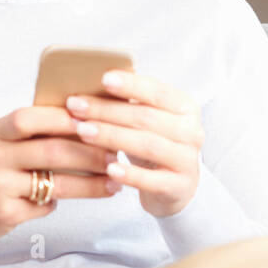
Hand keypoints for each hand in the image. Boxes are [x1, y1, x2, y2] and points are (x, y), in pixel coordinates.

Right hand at [0, 104, 124, 248]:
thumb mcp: (3, 141)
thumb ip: (34, 131)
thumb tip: (88, 117)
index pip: (30, 118)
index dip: (63, 118)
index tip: (95, 120)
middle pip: (51, 151)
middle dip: (89, 154)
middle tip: (116, 156)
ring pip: (55, 184)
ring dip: (89, 184)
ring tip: (113, 183)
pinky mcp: (5, 213)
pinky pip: (45, 207)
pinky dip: (58, 202)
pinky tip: (73, 199)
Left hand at [64, 69, 204, 217]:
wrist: (175, 188)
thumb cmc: (153, 144)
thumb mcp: (147, 121)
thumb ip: (129, 102)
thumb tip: (89, 79)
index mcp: (185, 107)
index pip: (157, 92)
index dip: (131, 85)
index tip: (103, 78)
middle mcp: (192, 132)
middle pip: (146, 118)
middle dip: (107, 111)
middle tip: (76, 106)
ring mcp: (187, 161)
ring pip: (147, 145)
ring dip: (112, 137)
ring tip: (83, 131)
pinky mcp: (179, 187)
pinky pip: (151, 180)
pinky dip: (129, 174)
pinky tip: (108, 168)